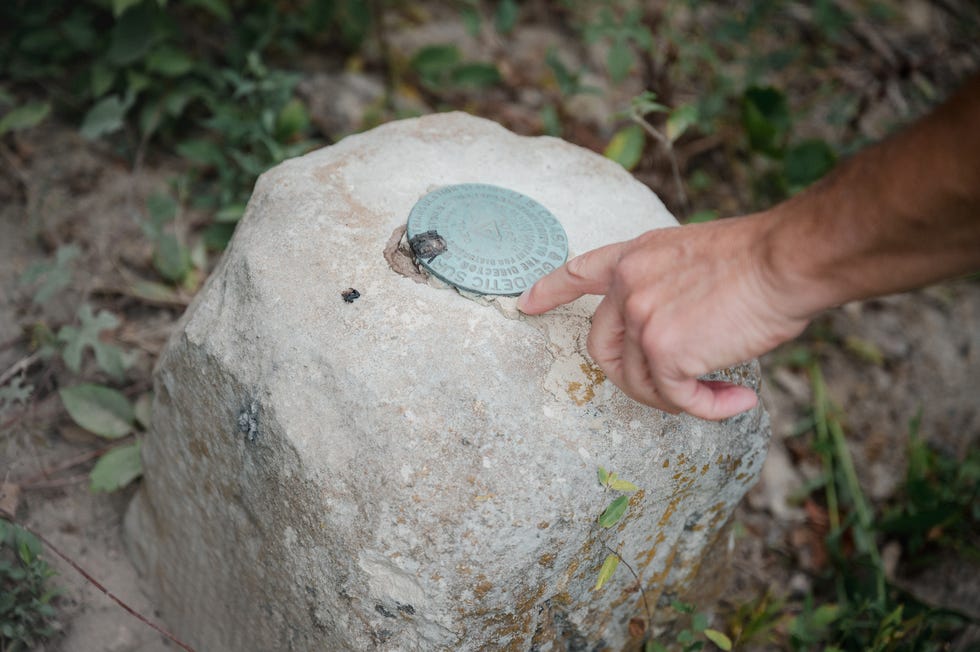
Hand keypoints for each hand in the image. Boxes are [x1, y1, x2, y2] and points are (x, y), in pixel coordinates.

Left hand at [517, 213, 810, 419]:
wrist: (784, 259)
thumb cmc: (760, 258)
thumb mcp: (694, 256)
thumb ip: (668, 286)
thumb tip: (677, 328)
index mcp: (634, 257)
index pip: (579, 272)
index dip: (550, 291)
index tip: (526, 305)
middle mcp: (627, 285)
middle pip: (602, 348)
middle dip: (630, 377)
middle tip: (671, 391)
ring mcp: (641, 318)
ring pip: (642, 382)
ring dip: (682, 397)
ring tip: (724, 393)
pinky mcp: (664, 351)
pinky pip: (676, 399)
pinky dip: (708, 408)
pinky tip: (738, 400)